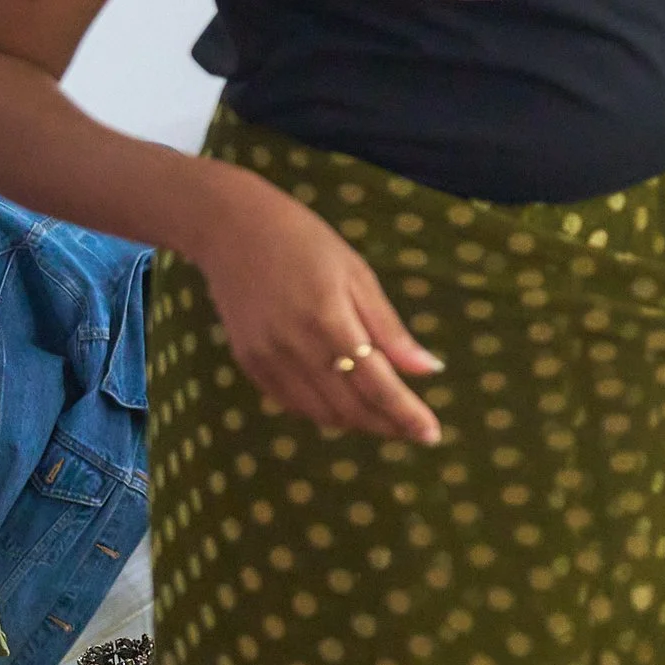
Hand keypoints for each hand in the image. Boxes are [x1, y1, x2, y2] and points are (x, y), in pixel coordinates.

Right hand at [189, 168, 444, 443]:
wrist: (233, 231)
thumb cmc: (307, 243)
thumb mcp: (359, 275)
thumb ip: (390, 329)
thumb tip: (429, 370)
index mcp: (329, 320)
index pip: (376, 384)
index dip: (405, 414)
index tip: (431, 434)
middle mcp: (294, 347)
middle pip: (348, 407)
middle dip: (386, 425)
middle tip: (415, 430)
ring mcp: (266, 359)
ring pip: (320, 413)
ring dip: (357, 422)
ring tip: (387, 419)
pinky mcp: (248, 364)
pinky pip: (292, 404)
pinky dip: (322, 412)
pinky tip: (345, 404)